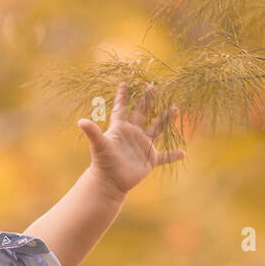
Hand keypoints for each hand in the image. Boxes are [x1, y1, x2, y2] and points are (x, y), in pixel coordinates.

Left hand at [78, 81, 185, 197]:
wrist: (109, 182)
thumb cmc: (103, 162)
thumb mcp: (99, 145)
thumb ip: (93, 132)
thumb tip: (80, 121)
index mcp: (121, 128)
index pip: (122, 108)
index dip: (123, 97)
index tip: (124, 83)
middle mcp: (133, 134)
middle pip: (143, 113)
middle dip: (148, 100)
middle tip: (154, 86)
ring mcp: (143, 146)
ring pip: (158, 129)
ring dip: (166, 119)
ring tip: (175, 108)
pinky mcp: (150, 160)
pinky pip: (165, 157)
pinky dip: (173, 155)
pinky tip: (183, 153)